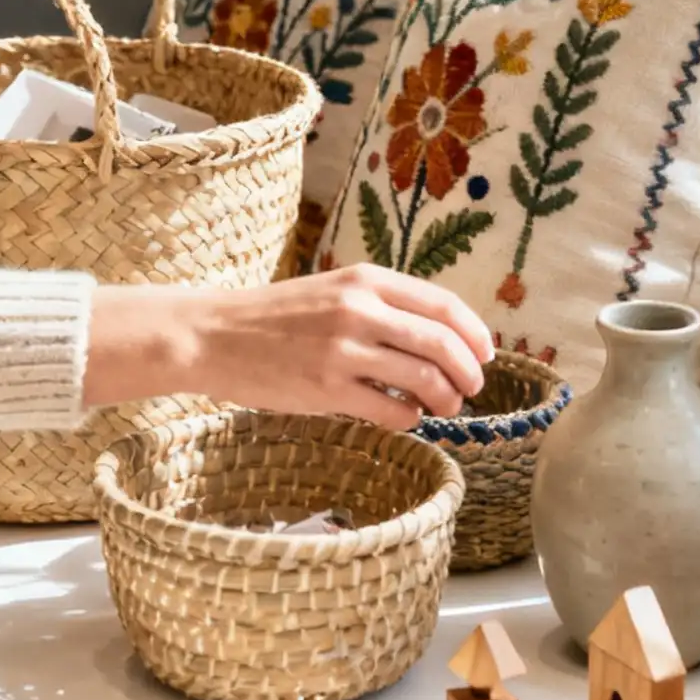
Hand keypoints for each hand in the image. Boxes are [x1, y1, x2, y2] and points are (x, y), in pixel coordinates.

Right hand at [82, 265, 493, 430]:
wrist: (213, 335)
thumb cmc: (274, 317)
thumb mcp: (331, 291)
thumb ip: (379, 305)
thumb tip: (439, 338)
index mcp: (364, 280)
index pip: (442, 305)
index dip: (474, 333)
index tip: (485, 353)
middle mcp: (359, 310)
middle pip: (442, 343)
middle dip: (469, 371)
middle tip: (471, 387)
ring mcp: (344, 351)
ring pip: (425, 379)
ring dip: (446, 399)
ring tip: (445, 407)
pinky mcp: (328, 390)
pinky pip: (392, 411)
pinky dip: (410, 419)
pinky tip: (405, 418)